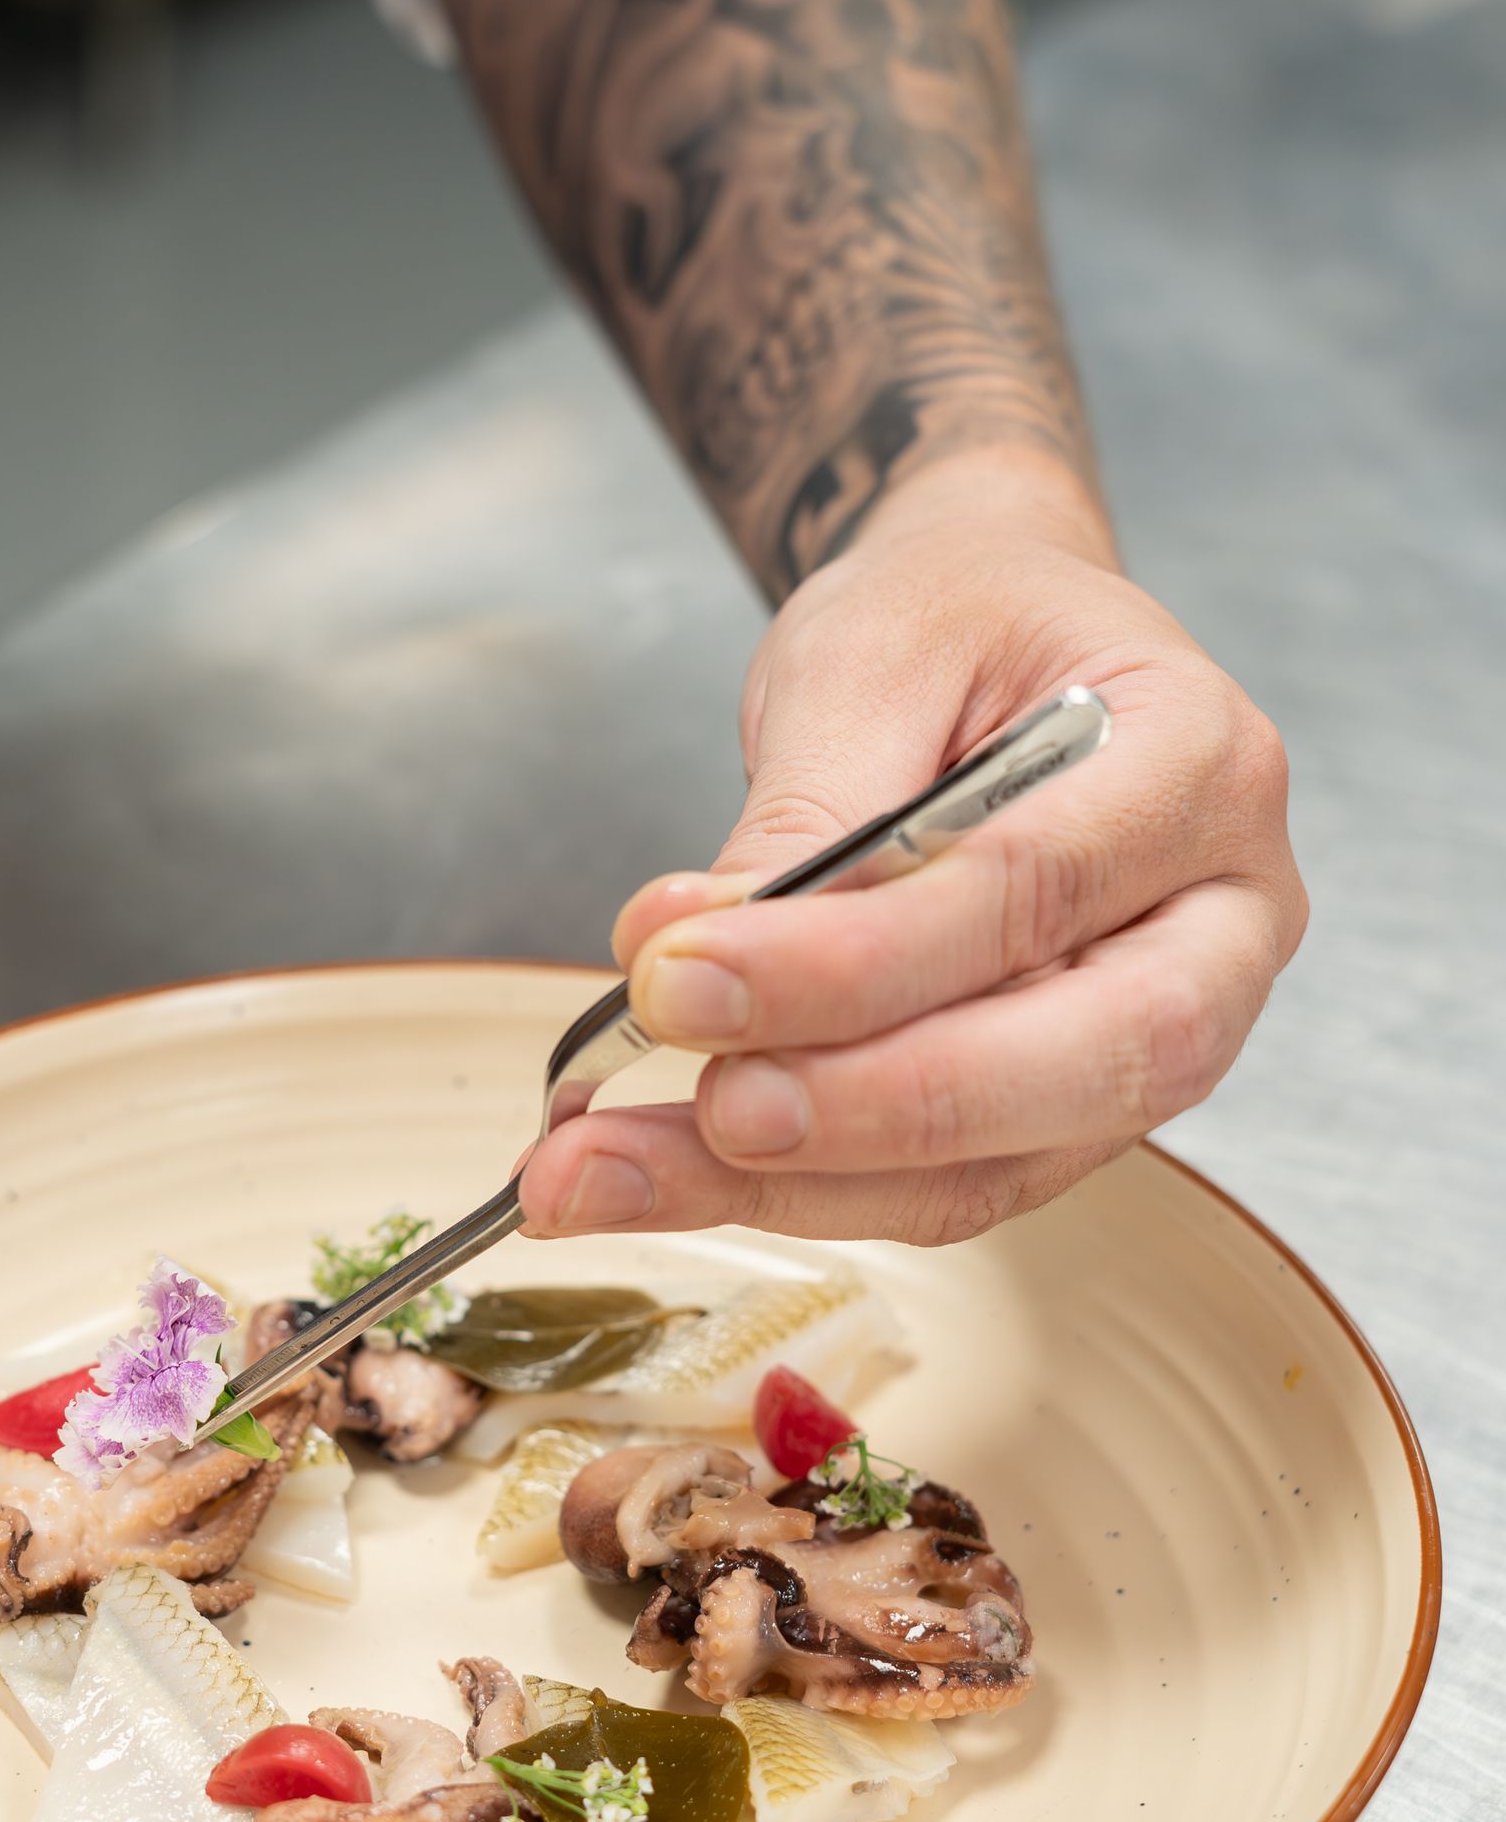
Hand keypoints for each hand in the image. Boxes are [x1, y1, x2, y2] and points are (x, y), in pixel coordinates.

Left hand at [520, 451, 1305, 1244]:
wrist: (993, 643)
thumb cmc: (957, 625)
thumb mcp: (871, 655)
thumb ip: (808, 811)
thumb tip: (694, 963)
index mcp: (1201, 766)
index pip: (1031, 890)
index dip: (850, 961)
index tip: (677, 978)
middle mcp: (1222, 922)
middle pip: (1082, 1062)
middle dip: (869, 1106)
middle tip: (701, 1108)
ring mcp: (1159, 1034)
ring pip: (999, 1161)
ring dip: (789, 1189)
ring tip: (600, 1173)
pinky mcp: (1065, 1112)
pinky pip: (942, 1187)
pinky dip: (788, 1196)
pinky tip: (652, 1173)